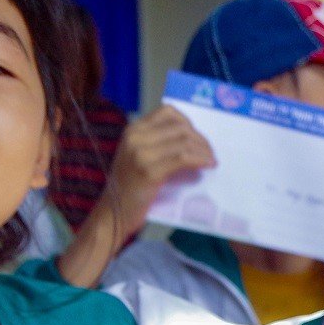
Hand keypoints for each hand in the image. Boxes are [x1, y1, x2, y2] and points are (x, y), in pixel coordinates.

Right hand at [105, 106, 214, 235]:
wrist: (113, 212)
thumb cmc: (130, 186)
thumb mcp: (137, 155)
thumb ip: (156, 142)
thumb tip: (191, 138)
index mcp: (134, 130)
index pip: (168, 112)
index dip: (189, 123)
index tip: (198, 137)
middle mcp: (136, 137)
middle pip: (180, 127)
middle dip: (200, 139)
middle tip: (209, 152)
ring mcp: (141, 153)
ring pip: (184, 142)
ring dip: (203, 150)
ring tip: (210, 160)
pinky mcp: (150, 171)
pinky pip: (182, 158)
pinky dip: (199, 160)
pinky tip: (207, 165)